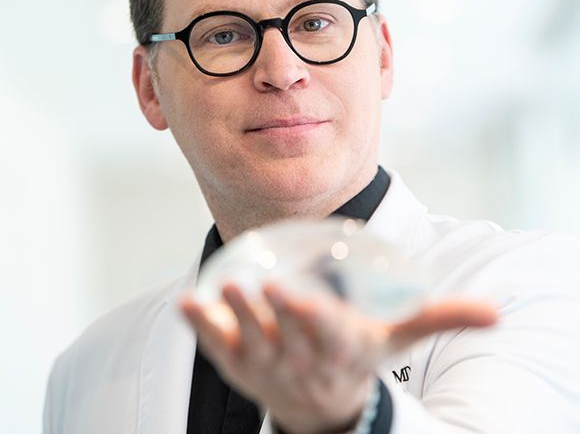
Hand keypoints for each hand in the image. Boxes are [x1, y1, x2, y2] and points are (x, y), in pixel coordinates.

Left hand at [180, 284, 497, 433]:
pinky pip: (217, 349)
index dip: (312, 317)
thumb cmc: (359, 358)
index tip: (299, 296)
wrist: (323, 408)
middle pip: (284, 338)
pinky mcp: (240, 367)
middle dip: (269, 314)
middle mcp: (301, 361)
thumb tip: (495, 314)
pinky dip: (201, 329)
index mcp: (339, 348)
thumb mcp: (396, 339)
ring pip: (248, 345)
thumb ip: (438, 319)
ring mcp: (266, 367)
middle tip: (254, 286)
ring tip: (219, 290)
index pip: (326, 333)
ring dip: (232, 320)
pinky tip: (186, 303)